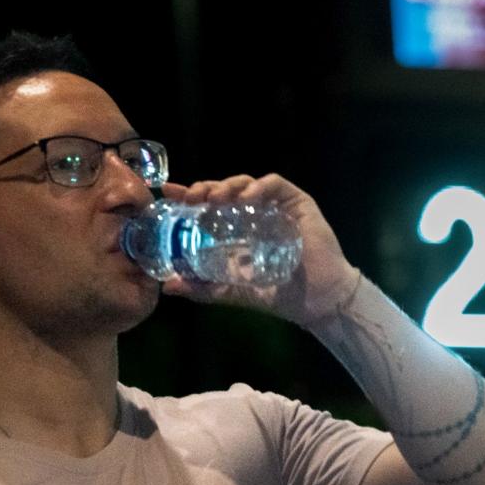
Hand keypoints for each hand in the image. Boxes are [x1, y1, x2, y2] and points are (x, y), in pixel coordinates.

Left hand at [159, 174, 360, 325]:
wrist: (316, 301)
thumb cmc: (277, 294)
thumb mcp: (231, 291)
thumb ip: (202, 288)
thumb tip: (167, 286)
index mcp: (235, 230)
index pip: (208, 205)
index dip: (188, 196)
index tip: (169, 193)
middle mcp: (252, 214)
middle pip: (224, 190)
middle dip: (206, 188)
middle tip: (192, 198)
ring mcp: (275, 206)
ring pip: (246, 182)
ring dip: (228, 186)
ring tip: (215, 198)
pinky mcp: (296, 202)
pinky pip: (275, 185)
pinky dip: (258, 187)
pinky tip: (247, 199)